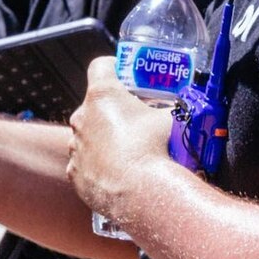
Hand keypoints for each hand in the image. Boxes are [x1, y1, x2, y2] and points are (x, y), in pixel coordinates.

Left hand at [68, 57, 175, 225]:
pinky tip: (119, 174)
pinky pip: (86, 163)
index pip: (101, 66)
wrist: (142, 192)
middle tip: (136, 120)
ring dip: (105, 139)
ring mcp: (75, 146)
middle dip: (114, 110)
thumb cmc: (157, 150)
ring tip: (130, 152)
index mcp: (102, 96)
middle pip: (95, 105)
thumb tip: (183, 107)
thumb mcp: (173, 119)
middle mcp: (82, 117)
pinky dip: (99, 165)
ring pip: (89, 135)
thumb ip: (172, 109)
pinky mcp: (75, 172)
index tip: (125, 75)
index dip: (114, 67)